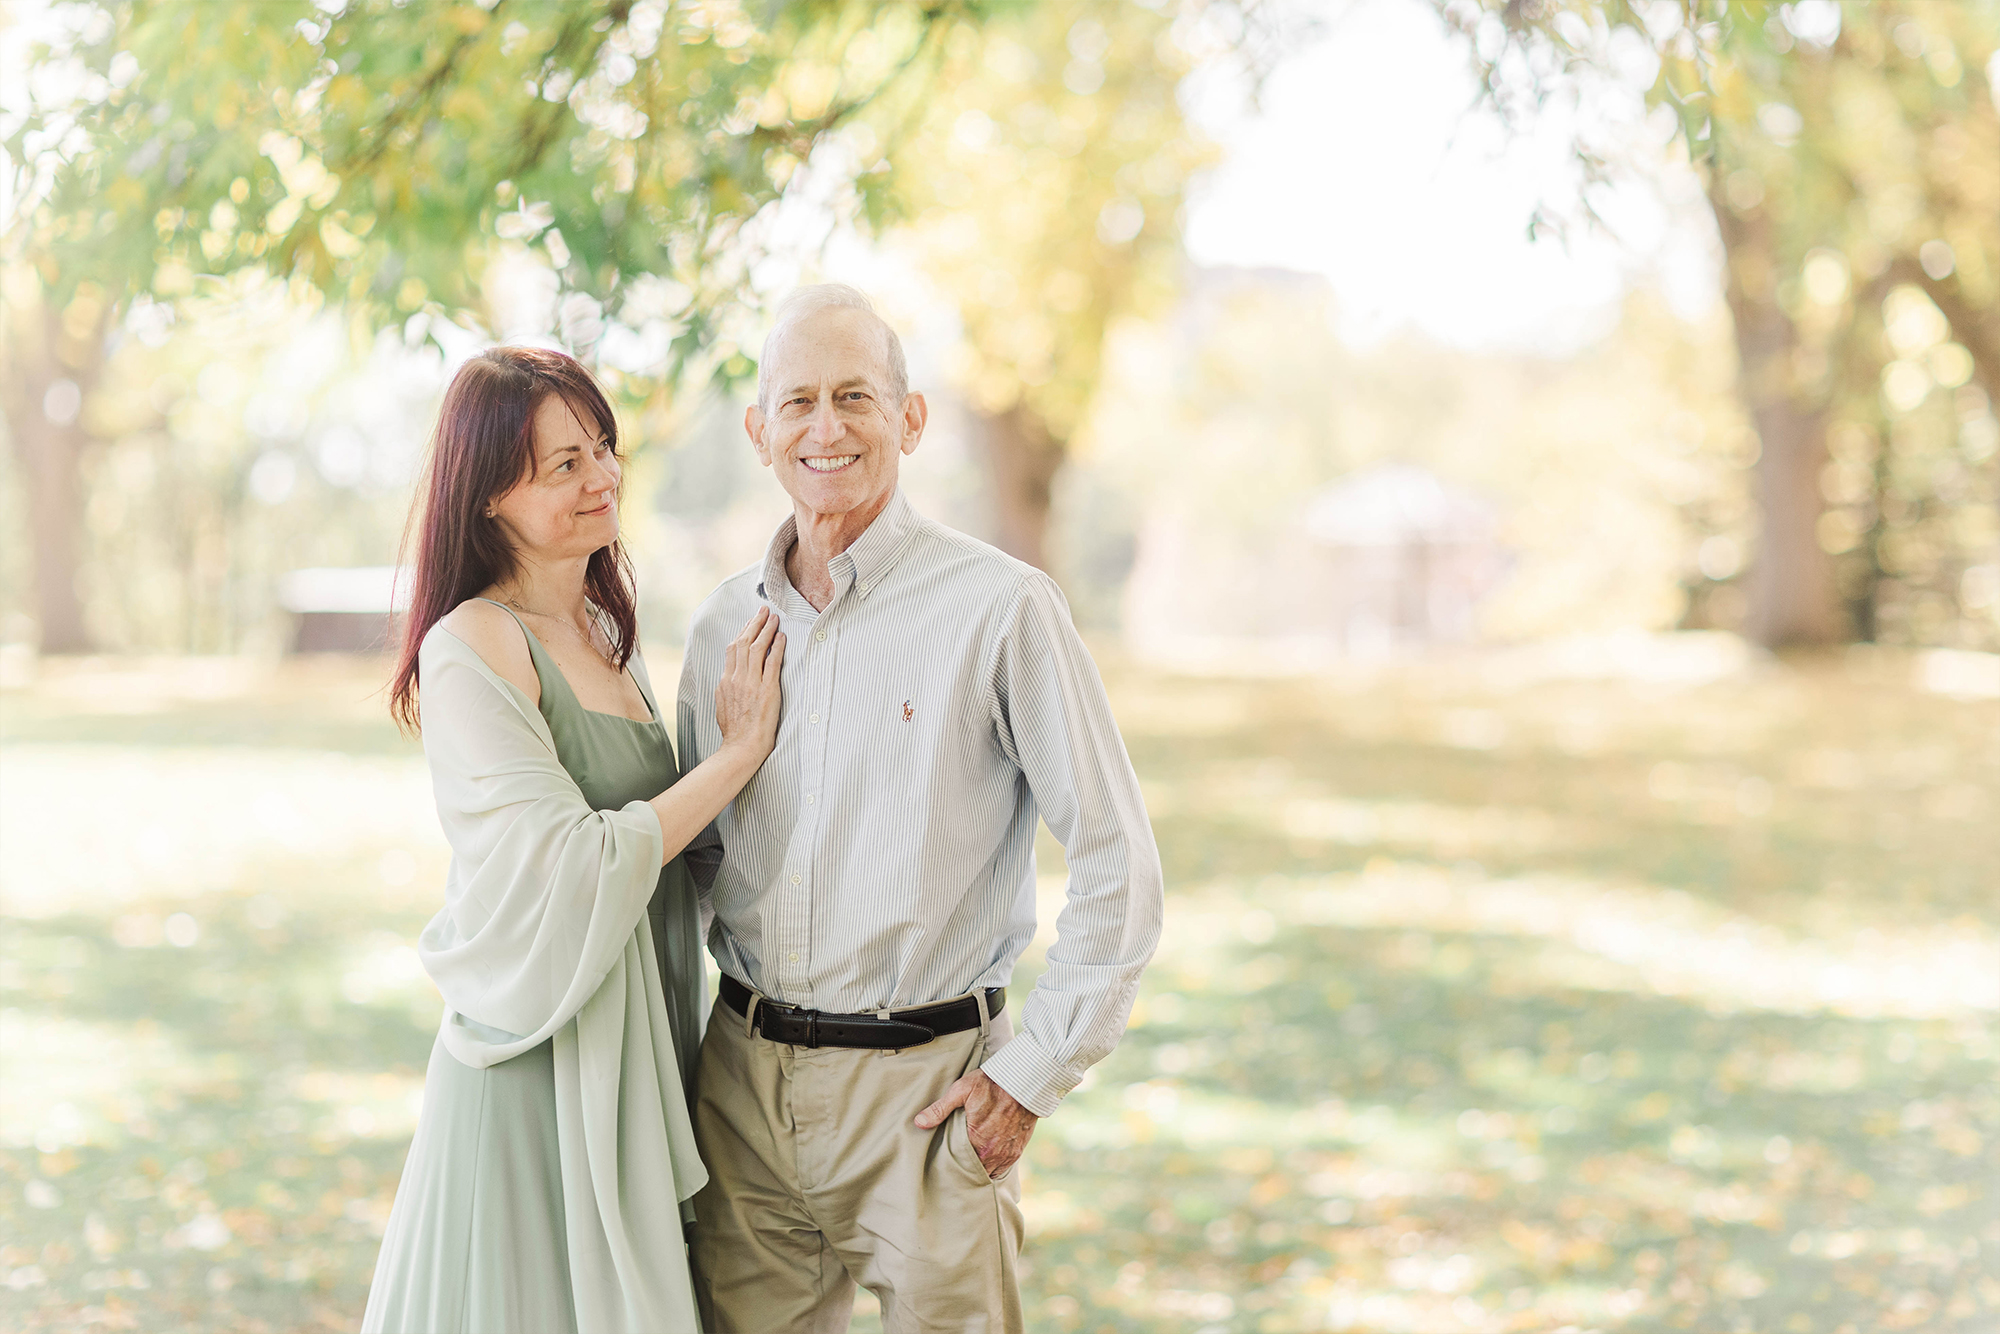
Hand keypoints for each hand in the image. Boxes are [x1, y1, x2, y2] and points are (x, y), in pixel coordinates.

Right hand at [715, 607, 783, 758]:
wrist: (742, 746)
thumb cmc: (734, 731)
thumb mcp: (722, 705)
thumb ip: (726, 689)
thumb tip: (727, 680)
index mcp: (726, 681)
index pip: (734, 649)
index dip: (743, 633)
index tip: (750, 623)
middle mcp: (737, 678)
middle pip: (745, 643)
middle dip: (755, 624)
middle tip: (763, 611)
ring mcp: (752, 683)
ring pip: (758, 648)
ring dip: (767, 630)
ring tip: (774, 618)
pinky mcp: (767, 689)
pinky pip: (773, 663)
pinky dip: (777, 648)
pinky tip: (782, 637)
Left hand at [914, 1069, 1037, 1177]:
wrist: (1024, 1082)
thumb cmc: (991, 1083)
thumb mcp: (961, 1090)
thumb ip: (939, 1109)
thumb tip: (919, 1122)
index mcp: (976, 1140)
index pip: (957, 1162)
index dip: (951, 1163)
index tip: (944, 1161)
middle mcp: (992, 1152)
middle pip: (973, 1169)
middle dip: (964, 1168)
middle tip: (955, 1164)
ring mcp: (1005, 1154)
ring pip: (987, 1172)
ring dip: (979, 1169)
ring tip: (969, 1165)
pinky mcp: (1016, 1151)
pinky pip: (1002, 1169)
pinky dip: (994, 1168)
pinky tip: (986, 1163)